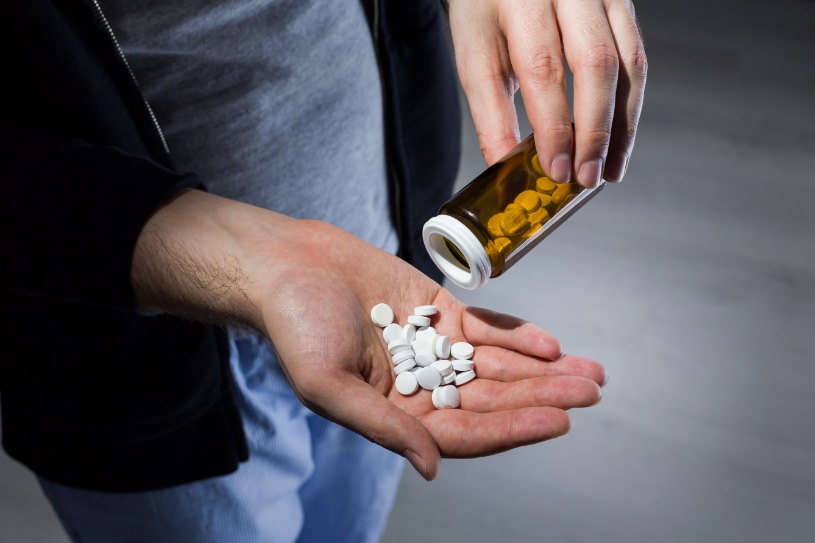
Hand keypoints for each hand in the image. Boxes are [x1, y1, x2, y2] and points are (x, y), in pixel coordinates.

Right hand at [133, 190, 606, 479]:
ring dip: (542, 370)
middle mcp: (421, 386)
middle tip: (590, 393)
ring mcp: (434, 347)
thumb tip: (431, 468)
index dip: (512, 428)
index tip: (557, 421)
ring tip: (589, 372)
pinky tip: (550, 343)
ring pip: (498, 365)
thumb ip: (383, 427)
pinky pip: (485, 327)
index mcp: (396, 415)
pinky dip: (517, 335)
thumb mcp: (329, 385)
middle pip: (493, 399)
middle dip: (542, 397)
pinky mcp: (438, 310)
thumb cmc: (296, 326)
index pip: (465, 431)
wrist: (288, 264)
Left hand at [448, 0, 646, 186]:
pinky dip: (630, 105)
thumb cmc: (487, 11)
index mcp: (521, 0)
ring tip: (609, 169)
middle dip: (595, 131)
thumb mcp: (475, 56)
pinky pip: (636, 58)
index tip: (557, 169)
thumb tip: (507, 168)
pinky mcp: (621, 3)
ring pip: (628, 63)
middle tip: (587, 176)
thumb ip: (491, 113)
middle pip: (596, 63)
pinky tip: (619, 139)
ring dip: (622, 125)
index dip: (553, 126)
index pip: (542, 67)